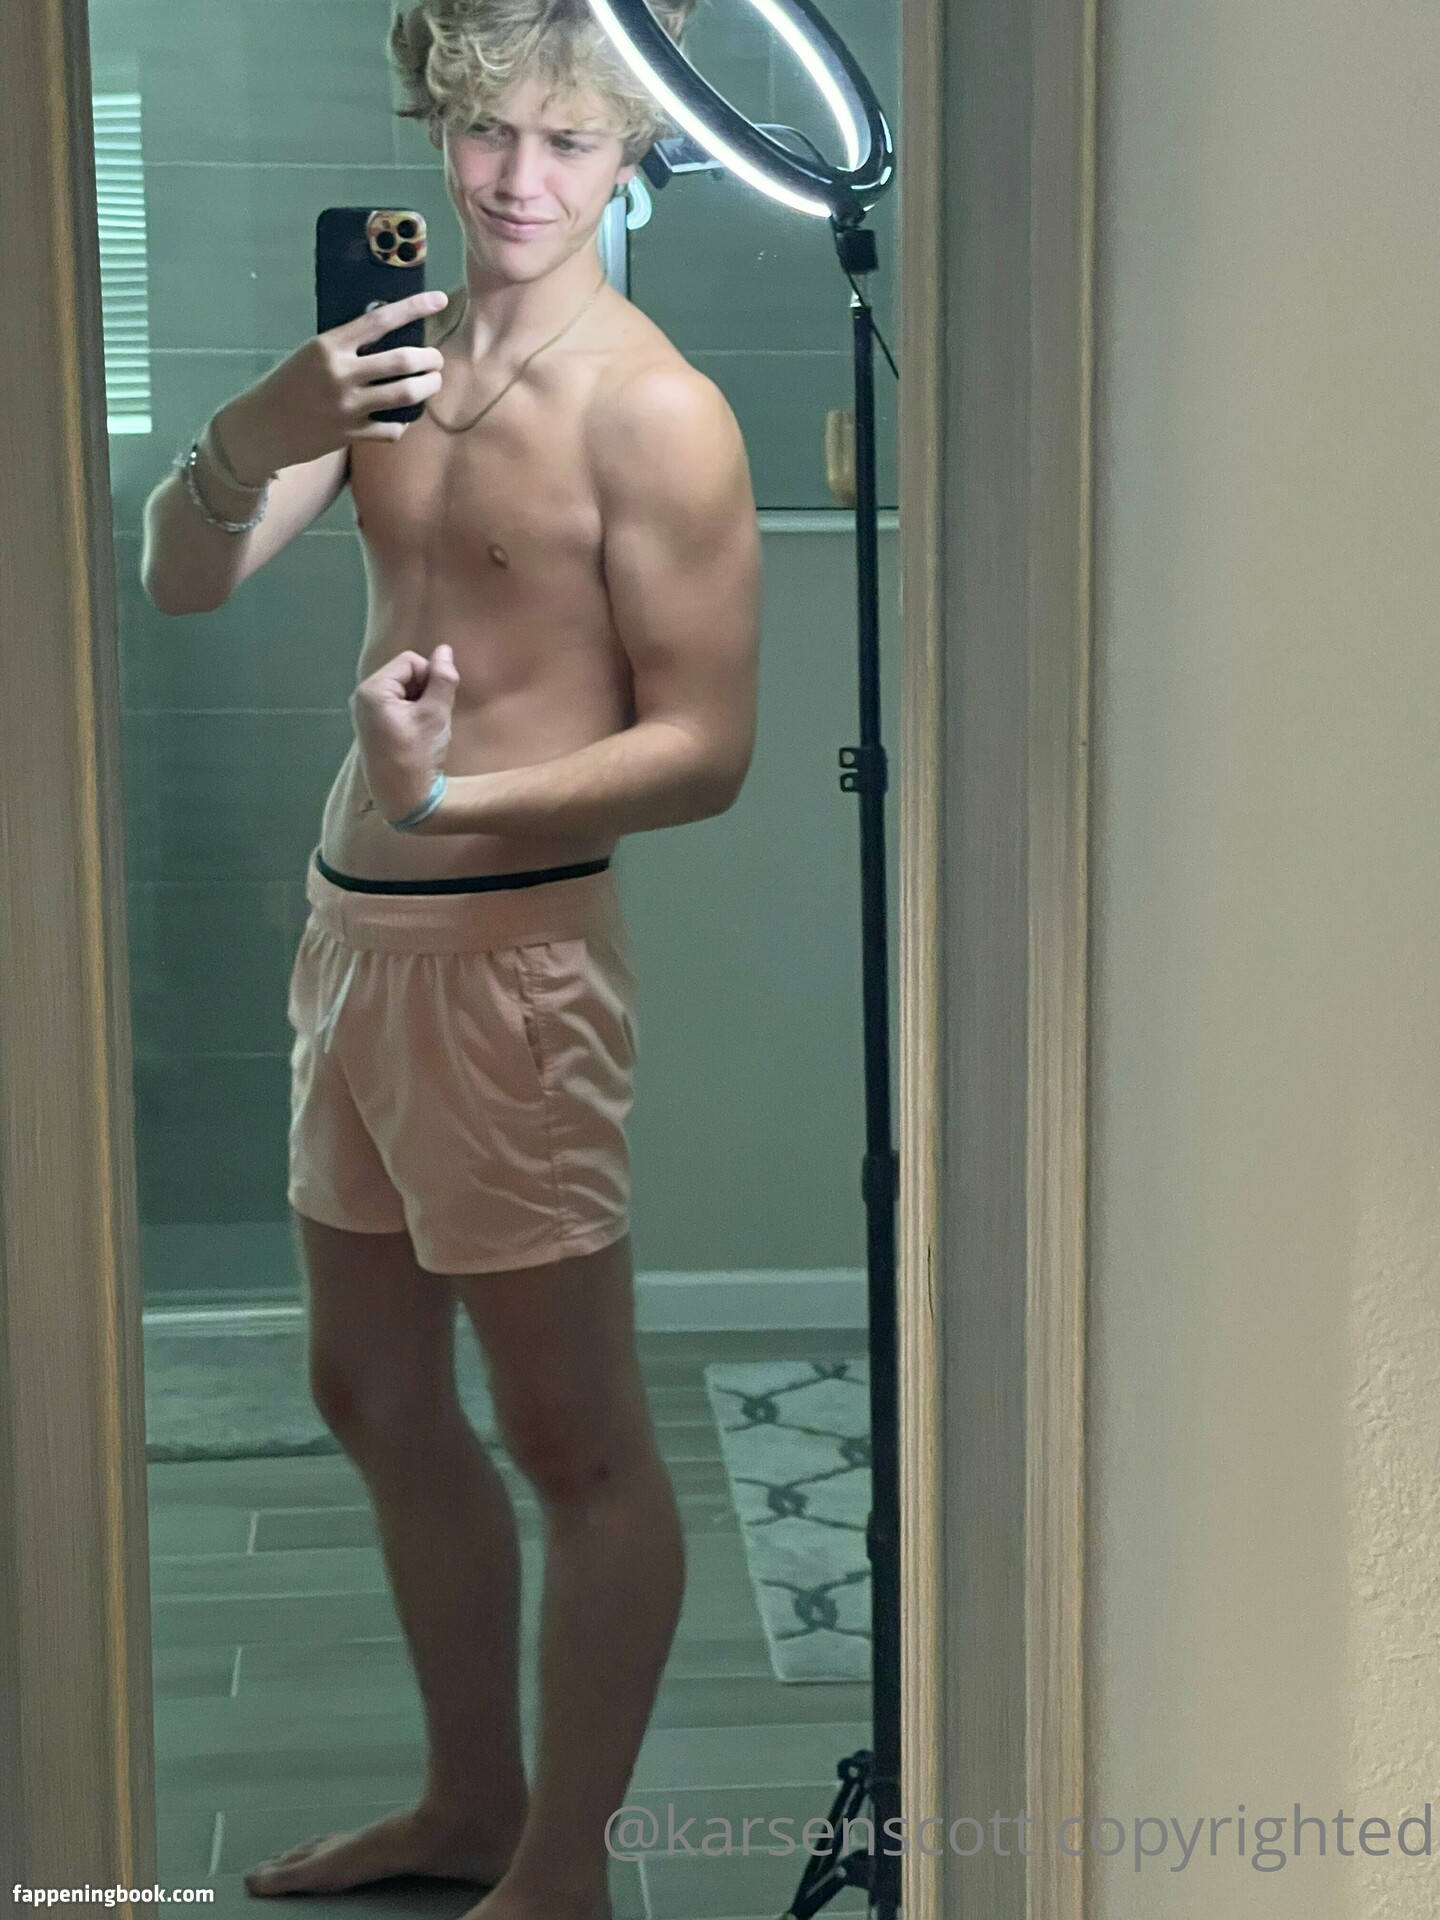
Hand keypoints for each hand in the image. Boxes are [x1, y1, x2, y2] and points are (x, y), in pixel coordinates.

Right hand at [215, 288, 450, 478]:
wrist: (262, 425)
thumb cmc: (289, 383)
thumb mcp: (312, 353)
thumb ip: (347, 346)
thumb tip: (390, 336)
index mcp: (329, 344)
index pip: (380, 319)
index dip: (414, 308)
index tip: (439, 299)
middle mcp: (341, 373)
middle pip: (403, 361)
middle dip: (430, 360)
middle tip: (436, 360)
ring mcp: (348, 406)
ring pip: (406, 395)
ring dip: (427, 387)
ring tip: (431, 383)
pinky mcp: (351, 434)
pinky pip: (392, 429)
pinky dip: (403, 423)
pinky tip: (402, 418)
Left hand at [350, 645, 459, 824]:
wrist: (405, 801)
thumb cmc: (419, 756)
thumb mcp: (436, 714)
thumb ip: (442, 678)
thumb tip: (445, 650)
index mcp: (372, 690)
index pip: (410, 661)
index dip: (430, 677)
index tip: (437, 705)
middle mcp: (361, 698)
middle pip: (403, 674)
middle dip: (424, 690)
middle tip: (432, 718)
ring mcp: (363, 714)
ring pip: (402, 691)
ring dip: (419, 703)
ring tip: (424, 729)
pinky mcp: (369, 728)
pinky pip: (394, 706)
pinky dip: (410, 714)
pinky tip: (415, 736)